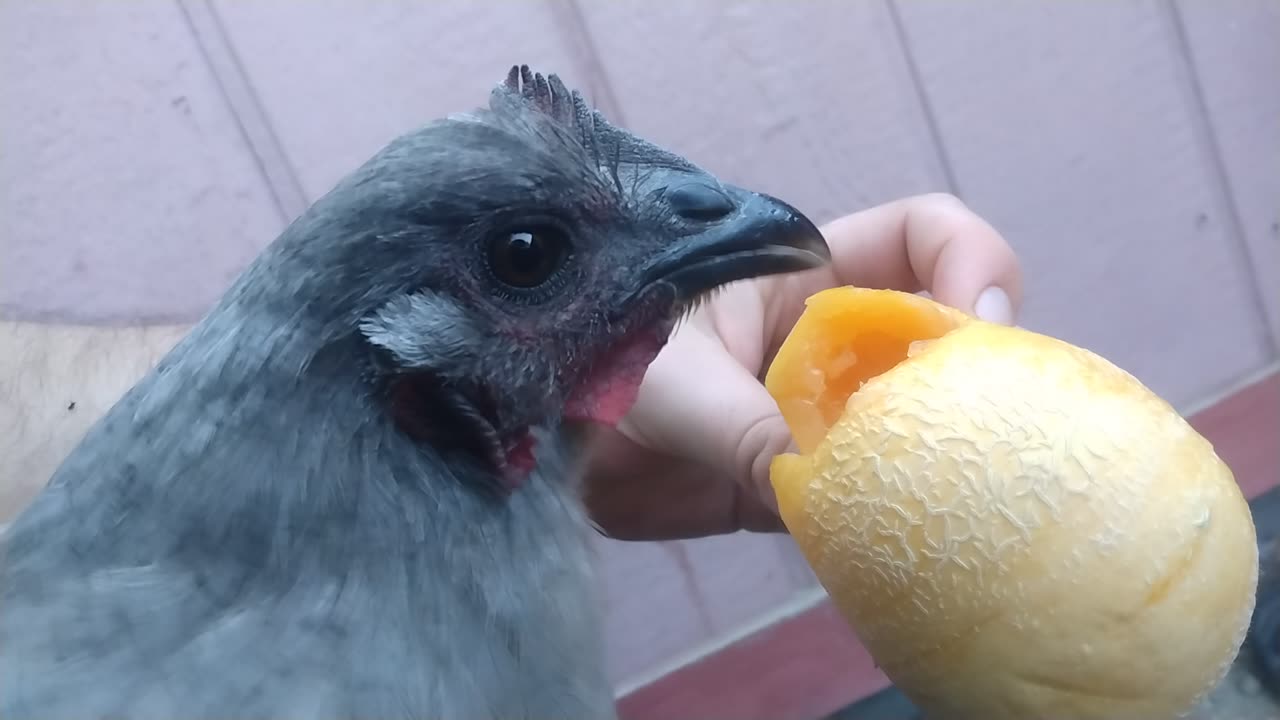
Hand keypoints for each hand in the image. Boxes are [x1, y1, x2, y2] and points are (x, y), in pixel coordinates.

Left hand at [581, 193, 1023, 540]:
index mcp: (807, 275)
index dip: (971, 263)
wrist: (543, 444)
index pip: (921, 236)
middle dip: (978, 375)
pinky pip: (870, 497)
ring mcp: (825, 413)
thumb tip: (812, 482)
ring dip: (942, 456)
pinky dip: (890, 519)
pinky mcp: (804, 482)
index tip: (975, 325)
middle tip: (988, 426)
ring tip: (957, 493)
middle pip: (947, 337)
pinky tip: (902, 541)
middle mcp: (835, 341)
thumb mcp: (666, 380)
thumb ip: (737, 427)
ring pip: (920, 423)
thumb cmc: (593, 361)